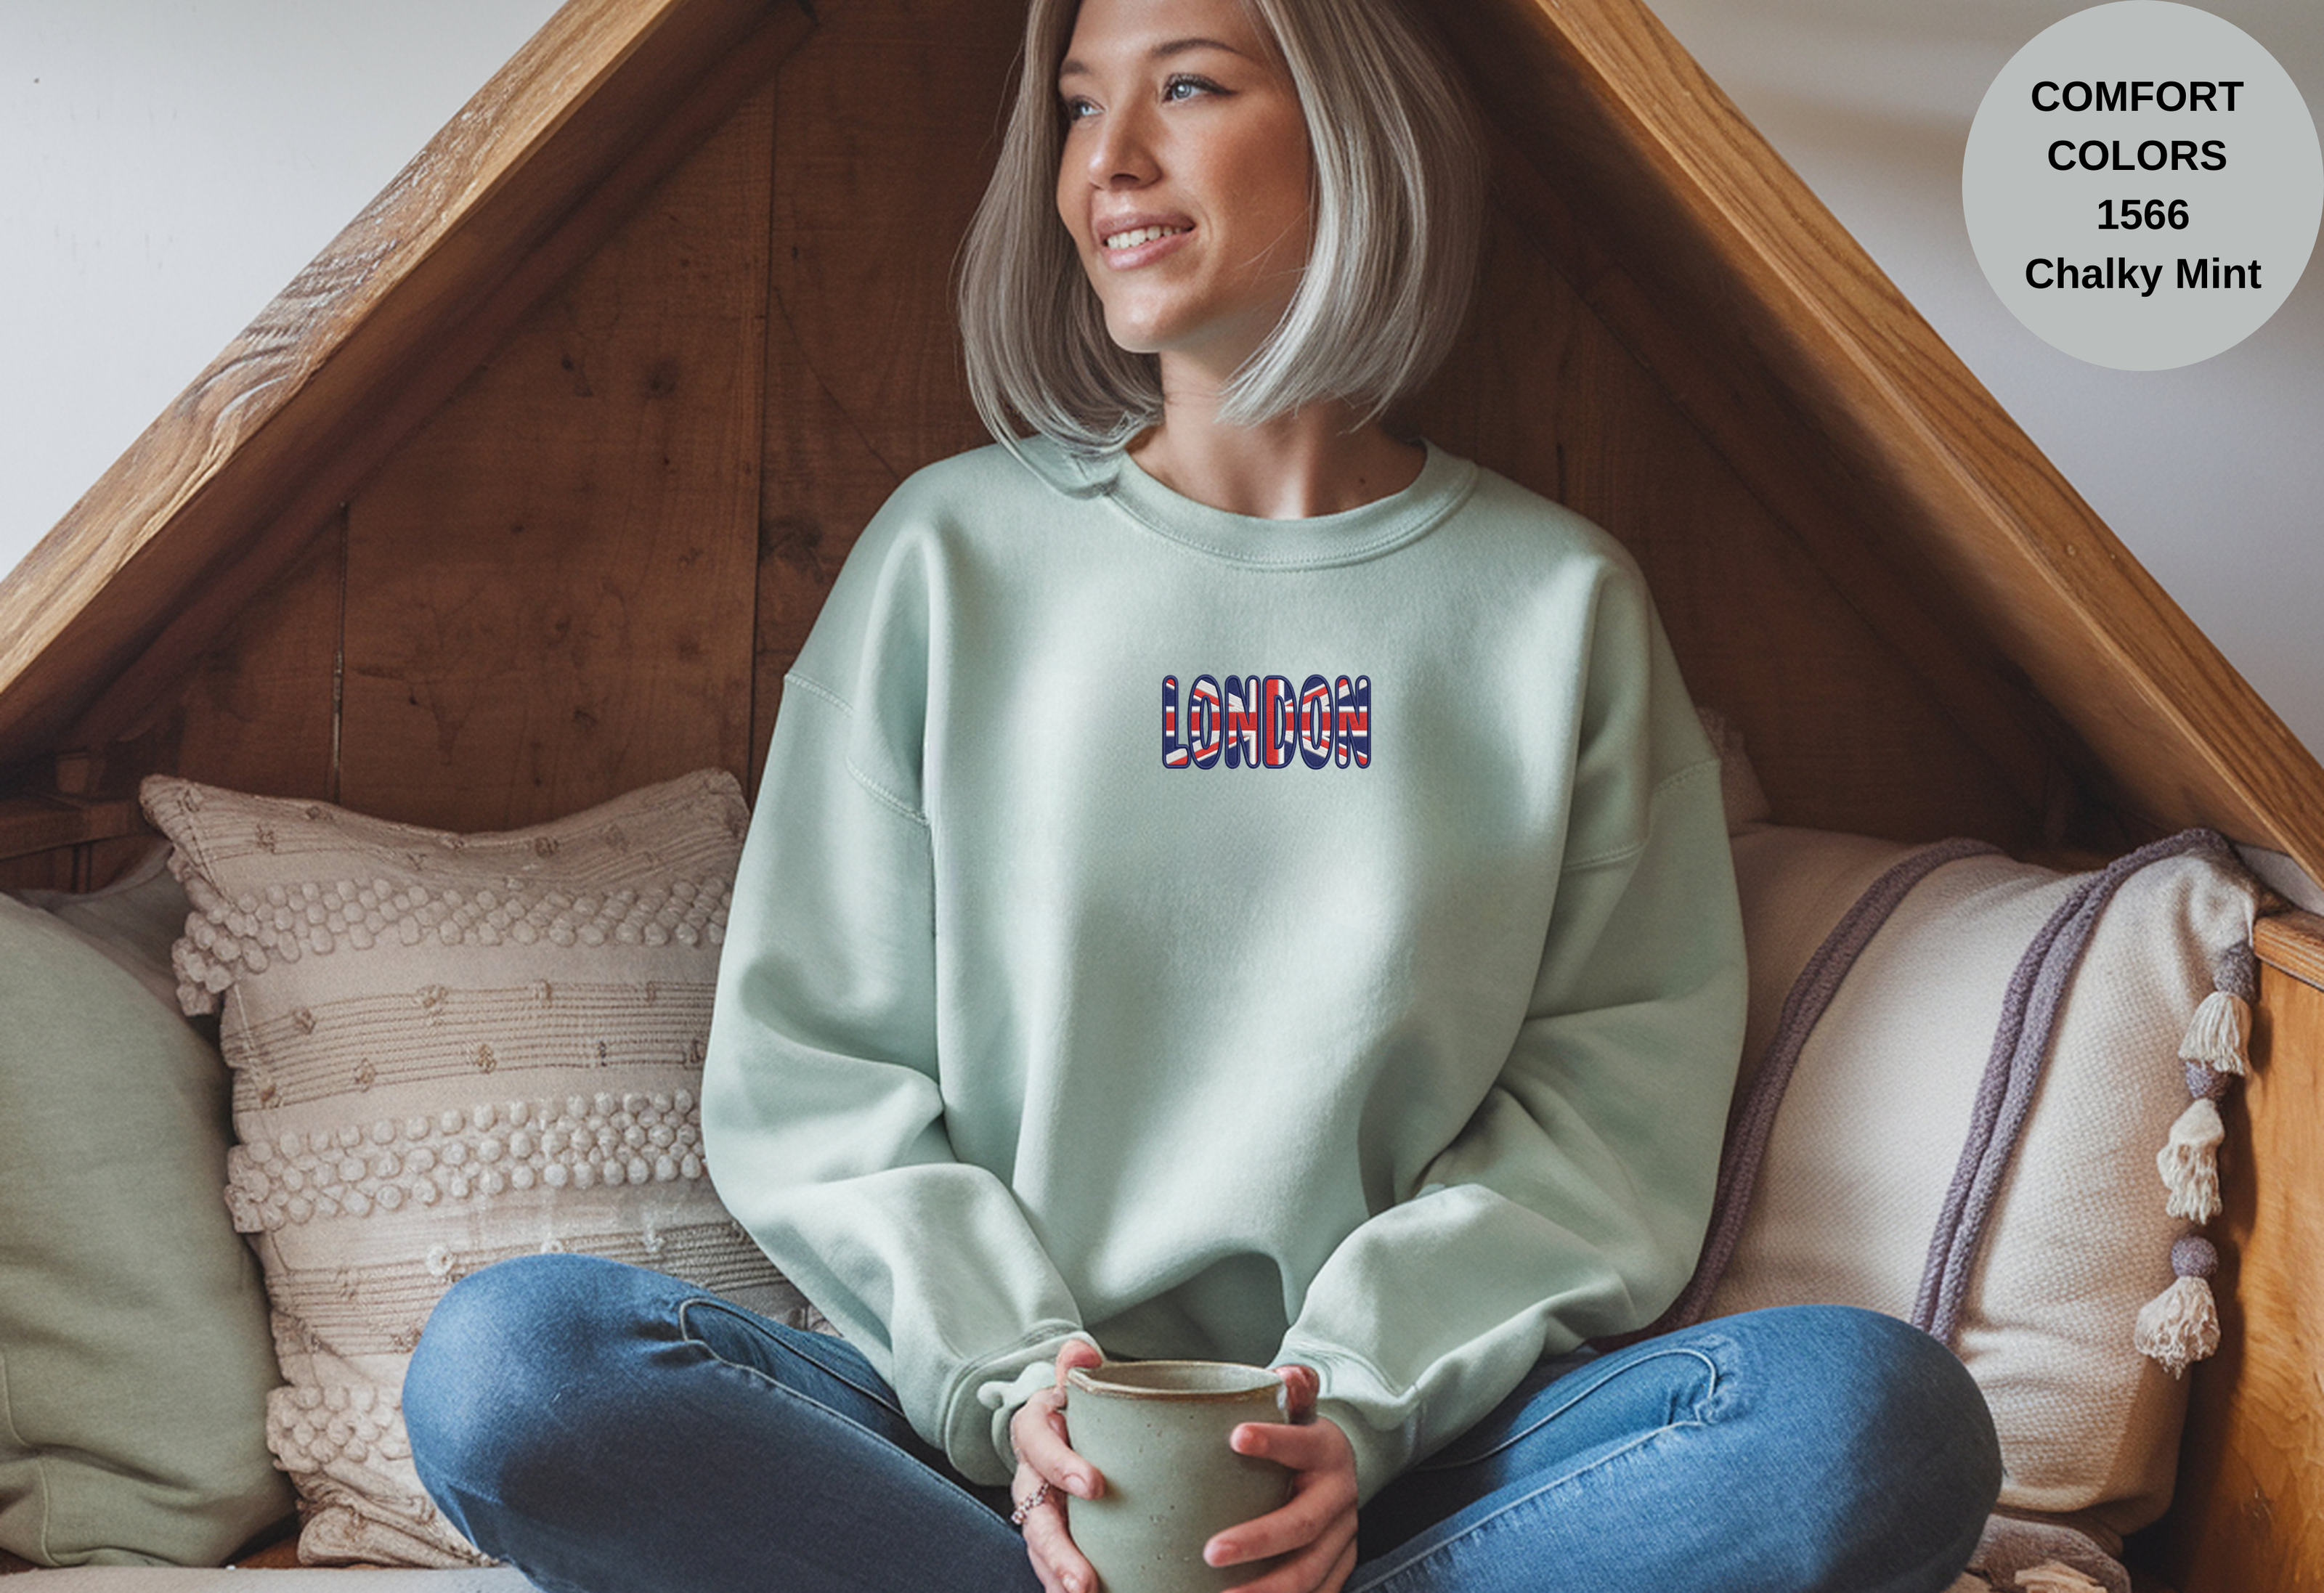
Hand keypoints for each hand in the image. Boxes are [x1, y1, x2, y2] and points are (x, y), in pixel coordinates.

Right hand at [1009, 1338, 1105, 1592]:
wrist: (1067, 1429)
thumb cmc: (1079, 1409)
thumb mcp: (1077, 1386)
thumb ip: (1077, 1368)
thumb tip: (1082, 1350)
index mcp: (1035, 1430)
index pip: (1039, 1444)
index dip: (1062, 1464)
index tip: (1094, 1485)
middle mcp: (1029, 1474)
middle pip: (1034, 1516)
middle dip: (1058, 1550)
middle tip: (1084, 1582)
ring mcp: (1038, 1509)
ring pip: (1040, 1547)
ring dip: (1058, 1576)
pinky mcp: (1051, 1533)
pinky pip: (1051, 1563)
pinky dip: (1061, 1582)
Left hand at [1205, 1365, 1359, 1592]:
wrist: (1336, 1471)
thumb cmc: (1300, 1438)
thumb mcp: (1298, 1409)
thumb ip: (1291, 1390)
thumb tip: (1284, 1375)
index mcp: (1328, 1451)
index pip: (1303, 1444)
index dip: (1273, 1441)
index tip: (1235, 1436)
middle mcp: (1340, 1498)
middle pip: (1303, 1524)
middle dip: (1258, 1540)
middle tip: (1212, 1551)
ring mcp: (1342, 1538)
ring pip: (1309, 1571)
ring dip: (1267, 1588)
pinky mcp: (1338, 1567)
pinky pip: (1317, 1592)